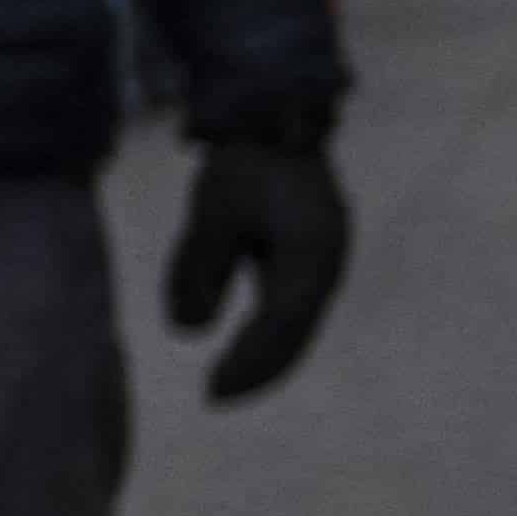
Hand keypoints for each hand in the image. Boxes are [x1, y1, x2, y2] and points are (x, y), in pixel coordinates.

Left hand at [161, 134, 348, 404]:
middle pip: (294, 332)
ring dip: (267, 356)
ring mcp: (327, 259)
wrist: (279, 117)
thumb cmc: (244, 164)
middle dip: (257, 369)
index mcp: (309, 253)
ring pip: (300, 323)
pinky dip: (273, 332)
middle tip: (215, 398)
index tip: (212, 388)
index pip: (277, 324)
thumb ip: (200, 269)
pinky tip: (248, 351)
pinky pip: (297, 305)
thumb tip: (189, 331)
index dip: (246, 361)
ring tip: (228, 385)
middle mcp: (327, 263)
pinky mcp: (316, 255)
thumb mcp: (212, 215)